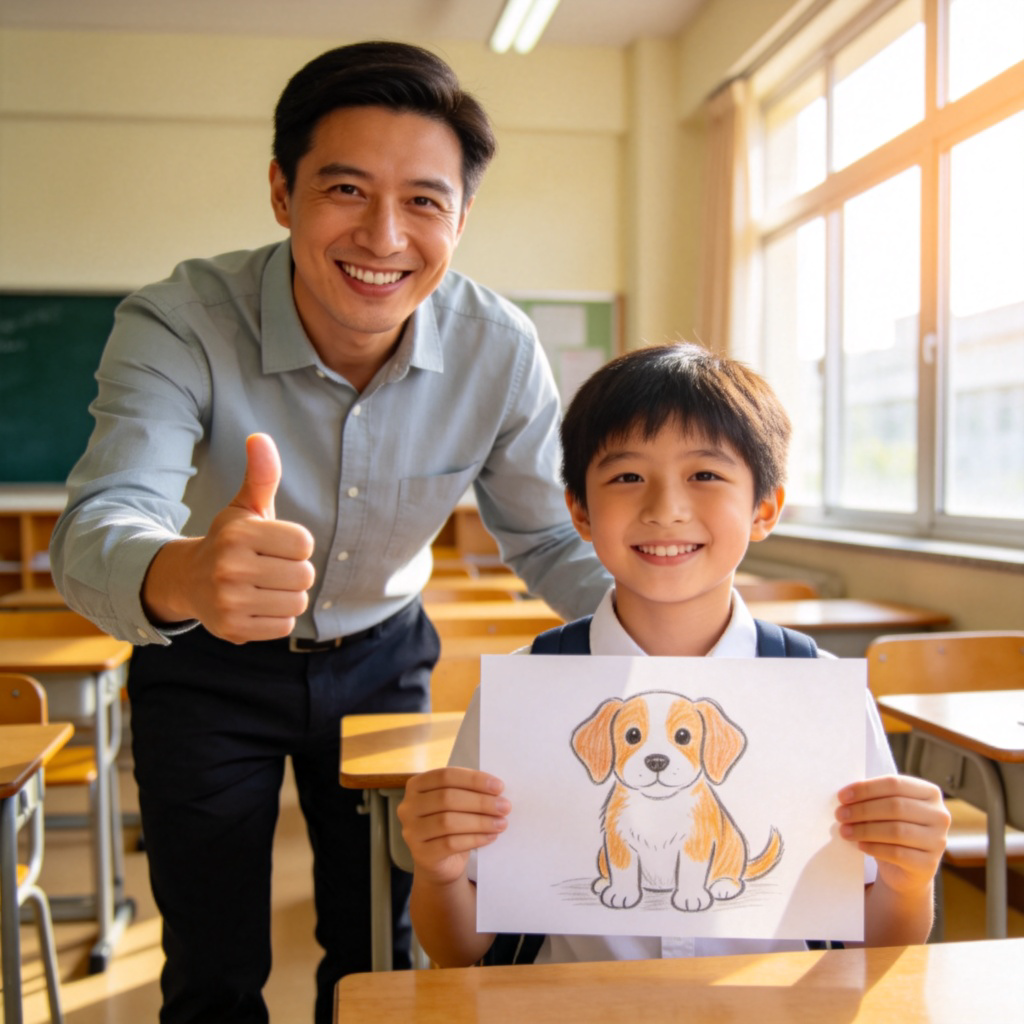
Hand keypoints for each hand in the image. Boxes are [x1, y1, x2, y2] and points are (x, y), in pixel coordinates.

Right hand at [142, 433, 315, 641]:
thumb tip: (260, 437)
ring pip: (297, 602)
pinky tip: (257, 605)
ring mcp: (230, 602)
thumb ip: (261, 475)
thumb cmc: (230, 541)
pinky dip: (277, 618)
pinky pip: (285, 627)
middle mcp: (231, 568)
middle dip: (294, 572)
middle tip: (269, 568)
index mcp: (239, 535)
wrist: (189, 581)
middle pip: (305, 576)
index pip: (304, 544)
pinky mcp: (233, 629)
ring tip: (264, 587)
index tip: (275, 545)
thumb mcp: (245, 507)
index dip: (296, 545)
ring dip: (288, 596)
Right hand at [397, 767, 509, 885]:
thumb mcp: (456, 803)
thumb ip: (469, 792)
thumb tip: (497, 790)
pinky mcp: (420, 854)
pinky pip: (450, 844)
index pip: (446, 776)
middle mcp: (408, 807)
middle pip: (447, 798)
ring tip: (502, 823)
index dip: (474, 779)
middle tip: (505, 806)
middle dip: (481, 801)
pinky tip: (491, 836)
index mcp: (416, 785)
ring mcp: (411, 832)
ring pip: (448, 822)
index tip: (499, 786)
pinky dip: (474, 839)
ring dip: (480, 821)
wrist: (441, 863)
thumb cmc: (451, 824)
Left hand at [836, 774, 950, 895]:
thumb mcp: (886, 809)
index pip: (894, 784)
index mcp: (929, 792)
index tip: (842, 796)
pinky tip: (860, 845)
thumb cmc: (892, 829)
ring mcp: (938, 841)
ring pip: (896, 830)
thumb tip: (846, 796)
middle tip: (840, 814)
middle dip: (862, 810)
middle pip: (895, 806)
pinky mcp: (929, 864)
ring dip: (864, 830)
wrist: (905, 869)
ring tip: (844, 831)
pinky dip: (874, 848)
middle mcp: (939, 815)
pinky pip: (897, 853)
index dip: (865, 789)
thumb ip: (874, 798)